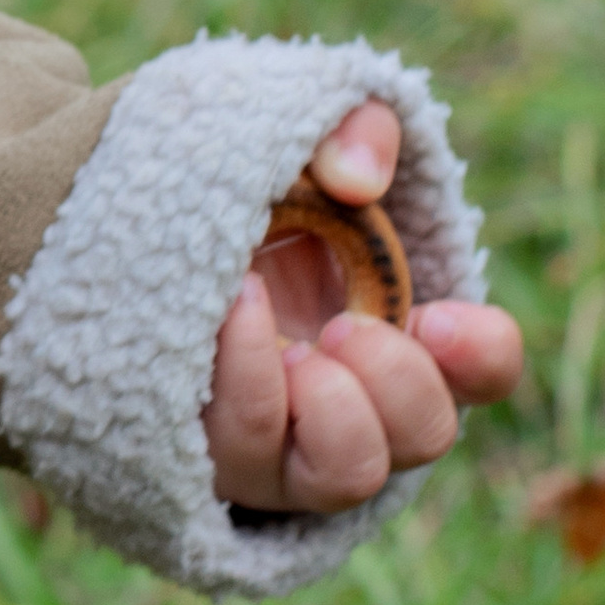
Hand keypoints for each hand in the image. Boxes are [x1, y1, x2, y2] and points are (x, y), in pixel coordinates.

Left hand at [204, 100, 521, 511]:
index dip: (481, 352)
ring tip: (292, 347)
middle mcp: (357, 398)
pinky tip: (223, 318)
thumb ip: (351, 130)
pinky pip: (247, 460)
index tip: (439, 316)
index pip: (482, 368)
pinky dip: (246, 388)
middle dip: (394, 381)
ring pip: (347, 474)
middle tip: (341, 327)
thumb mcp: (298, 139)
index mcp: (400, 328)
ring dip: (329, 408)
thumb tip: (355, 179)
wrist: (122, 229)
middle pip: (425, 434)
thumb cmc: (234, 193)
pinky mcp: (223, 458)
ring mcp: (292, 441)